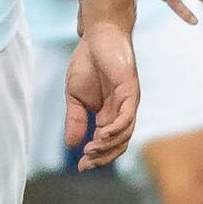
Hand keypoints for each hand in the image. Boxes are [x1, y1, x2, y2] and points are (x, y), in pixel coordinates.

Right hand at [64, 22, 139, 170]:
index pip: (107, 144)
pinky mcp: (131, 91)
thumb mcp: (74, 97)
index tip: (81, 167)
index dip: (96, 158)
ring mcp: (128, 103)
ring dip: (108, 146)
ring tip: (91, 151)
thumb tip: (71, 145)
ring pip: (124, 134)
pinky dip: (116, 128)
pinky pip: (127, 116)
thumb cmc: (87, 63)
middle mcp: (121, 112)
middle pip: (118, 144)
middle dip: (102, 157)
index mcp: (108, 115)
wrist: (97, 36)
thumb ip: (75, 120)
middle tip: (86, 163)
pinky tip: (101, 134)